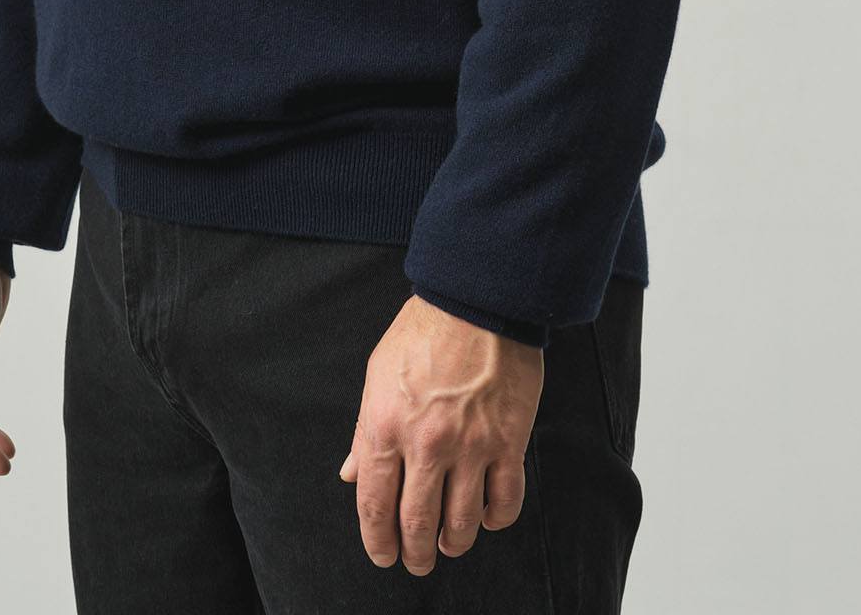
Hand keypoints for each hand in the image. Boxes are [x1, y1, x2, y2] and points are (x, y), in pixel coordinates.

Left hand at [337, 293, 543, 574]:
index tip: (382, 555)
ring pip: (462, 523)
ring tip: (450, 545)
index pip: (374, 506)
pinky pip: (505, 501)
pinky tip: (488, 519)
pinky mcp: (509, 441)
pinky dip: (496, 520)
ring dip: (454, 543)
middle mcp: (426, 444)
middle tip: (416, 561)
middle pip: (417, 524)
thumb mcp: (377, 374)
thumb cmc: (423, 331)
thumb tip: (350, 473)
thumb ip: (363, 430)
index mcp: (385, 427)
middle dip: (414, 553)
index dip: (377, 541)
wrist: (476, 299)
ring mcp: (471, 446)